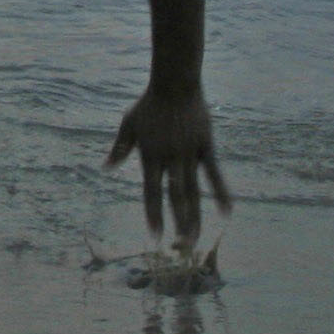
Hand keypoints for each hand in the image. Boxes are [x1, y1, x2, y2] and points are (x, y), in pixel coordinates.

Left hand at [106, 87, 230, 246]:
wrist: (176, 84)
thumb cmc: (150, 105)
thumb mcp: (129, 124)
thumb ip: (120, 147)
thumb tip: (107, 167)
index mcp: (151, 156)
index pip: (151, 192)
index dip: (153, 214)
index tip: (155, 236)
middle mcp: (170, 159)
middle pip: (175, 197)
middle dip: (177, 224)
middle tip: (180, 249)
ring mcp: (190, 153)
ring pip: (194, 191)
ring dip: (195, 216)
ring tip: (196, 239)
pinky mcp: (206, 146)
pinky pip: (214, 174)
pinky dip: (221, 192)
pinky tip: (227, 211)